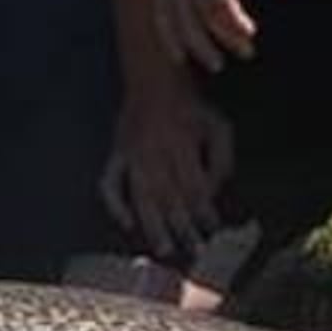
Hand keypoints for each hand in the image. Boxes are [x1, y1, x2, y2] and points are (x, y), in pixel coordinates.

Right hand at [100, 84, 236, 267]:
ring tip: (165, 249)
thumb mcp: (218, 125)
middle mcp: (155, 151)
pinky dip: (116, 204)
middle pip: (170, 198)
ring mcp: (132, 154)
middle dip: (184, 227)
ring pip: (142, 197)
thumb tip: (214, 194)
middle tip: (195, 252)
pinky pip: (109, 183)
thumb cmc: (191, 105)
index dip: (204, 212)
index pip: (195, 187)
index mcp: (182, 143)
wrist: (154, 78)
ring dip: (154, 225)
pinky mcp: (116, 153)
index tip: (213, 232)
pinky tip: (126, 223)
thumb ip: (221, 160)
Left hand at [159, 0, 273, 71]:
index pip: (161, 2)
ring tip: (243, 51)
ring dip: (221, 38)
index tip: (180, 57)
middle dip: (193, 43)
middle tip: (213, 66)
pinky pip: (219, 2)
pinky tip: (248, 32)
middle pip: (176, 13)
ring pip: (199, 12)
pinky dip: (233, 23)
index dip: (169, 31)